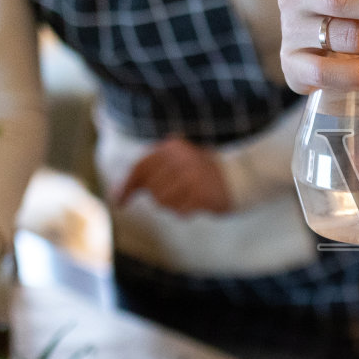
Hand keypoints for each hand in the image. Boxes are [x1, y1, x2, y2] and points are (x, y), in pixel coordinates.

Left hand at [114, 136, 230, 214]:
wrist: (241, 176)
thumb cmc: (202, 171)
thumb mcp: (175, 161)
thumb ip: (148, 173)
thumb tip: (117, 193)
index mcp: (172, 146)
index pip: (140, 167)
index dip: (126, 186)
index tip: (118, 201)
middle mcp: (181, 158)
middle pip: (151, 189)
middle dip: (160, 195)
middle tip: (179, 191)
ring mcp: (193, 176)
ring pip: (163, 201)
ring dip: (173, 204)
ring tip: (189, 195)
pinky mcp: (202, 194)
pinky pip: (179, 211)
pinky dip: (185, 211)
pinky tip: (196, 203)